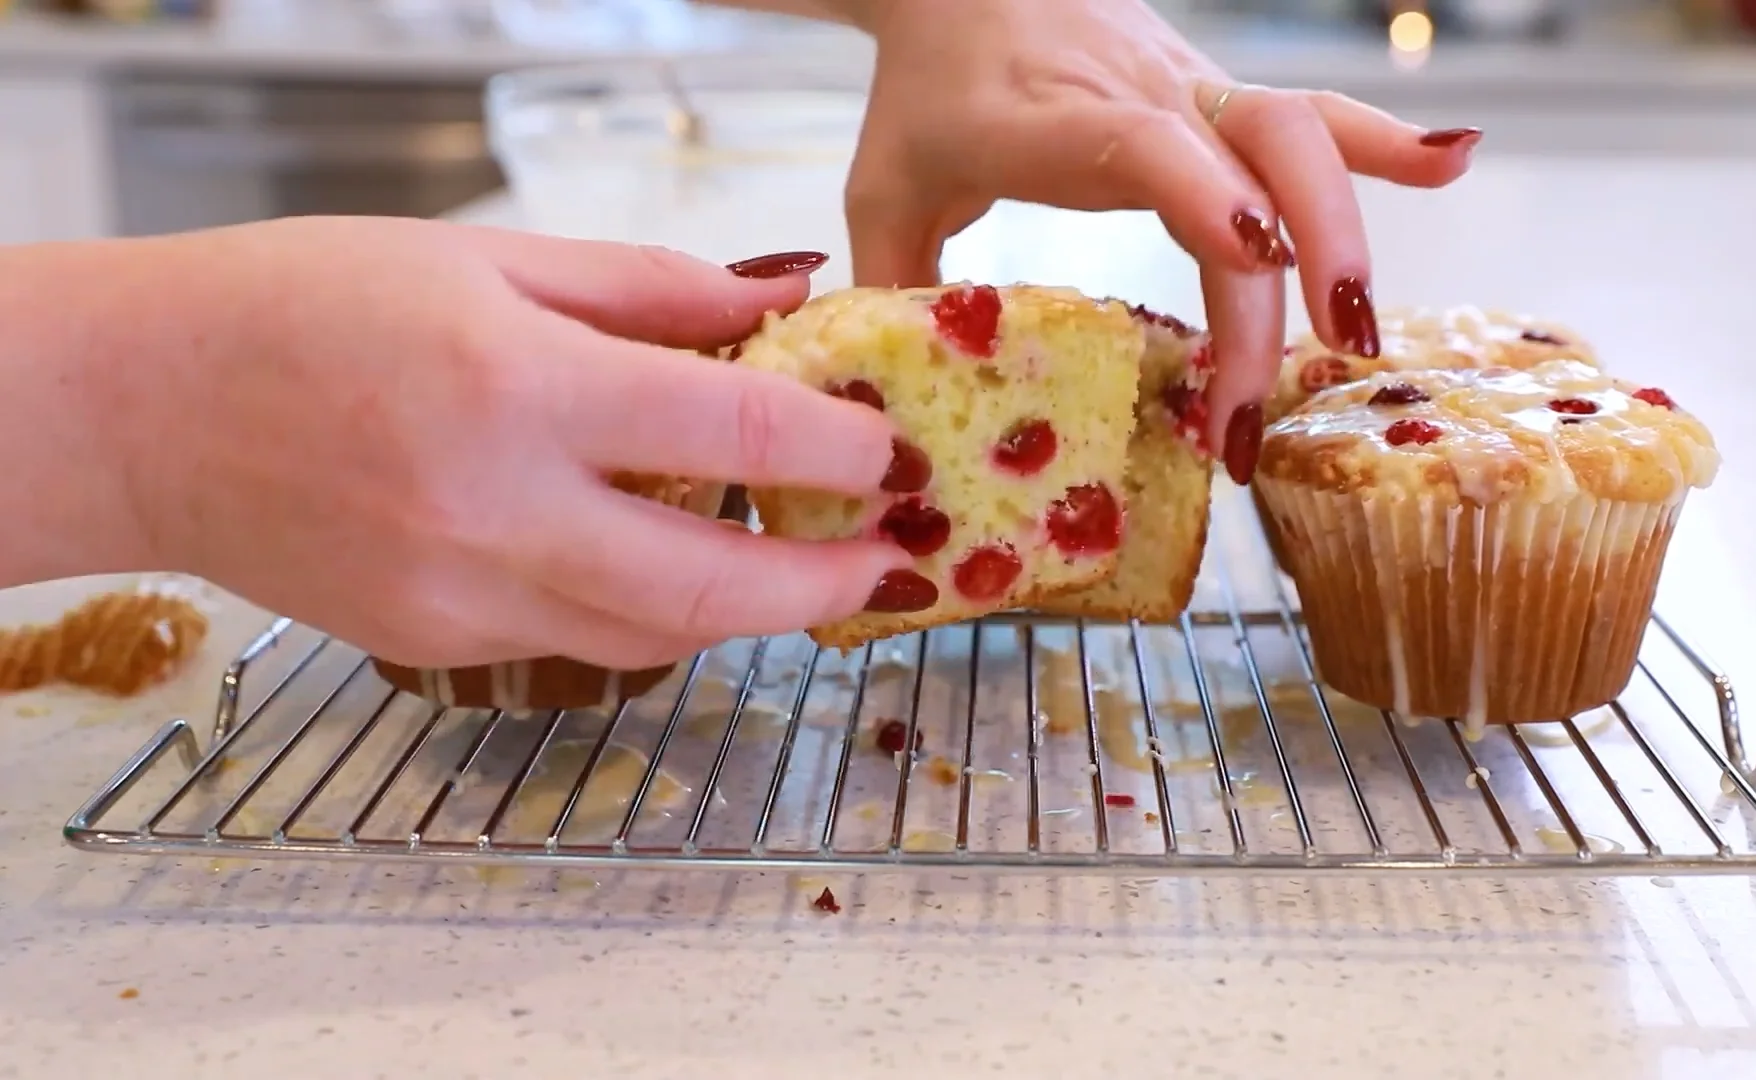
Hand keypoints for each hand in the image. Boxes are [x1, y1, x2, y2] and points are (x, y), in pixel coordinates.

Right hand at [86, 218, 915, 668]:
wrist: (150, 407)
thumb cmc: (307, 304)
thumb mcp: (489, 260)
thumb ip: (650, 291)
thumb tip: (779, 305)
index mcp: (518, 386)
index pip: (734, 438)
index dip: (837, 452)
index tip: (883, 454)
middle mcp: (495, 510)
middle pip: (713, 588)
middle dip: (822, 585)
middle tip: (882, 561)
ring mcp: (461, 595)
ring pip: (653, 636)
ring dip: (744, 612)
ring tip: (793, 565)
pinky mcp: (432, 644)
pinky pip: (575, 643)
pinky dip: (644, 612)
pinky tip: (665, 566)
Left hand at [844, 0, 1478, 481]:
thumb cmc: (922, 97)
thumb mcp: (880, 195)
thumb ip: (895, 296)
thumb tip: (915, 413)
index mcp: (1043, 119)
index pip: (1140, 139)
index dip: (1202, 190)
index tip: (1253, 256)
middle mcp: (1135, 94)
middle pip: (1253, 152)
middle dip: (1299, 262)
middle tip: (1305, 376)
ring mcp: (1188, 87)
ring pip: (1296, 131)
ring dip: (1345, 227)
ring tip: (1361, 336)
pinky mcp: (1216, 93)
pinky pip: (1310, 112)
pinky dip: (1381, 140)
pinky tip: (1452, 165)